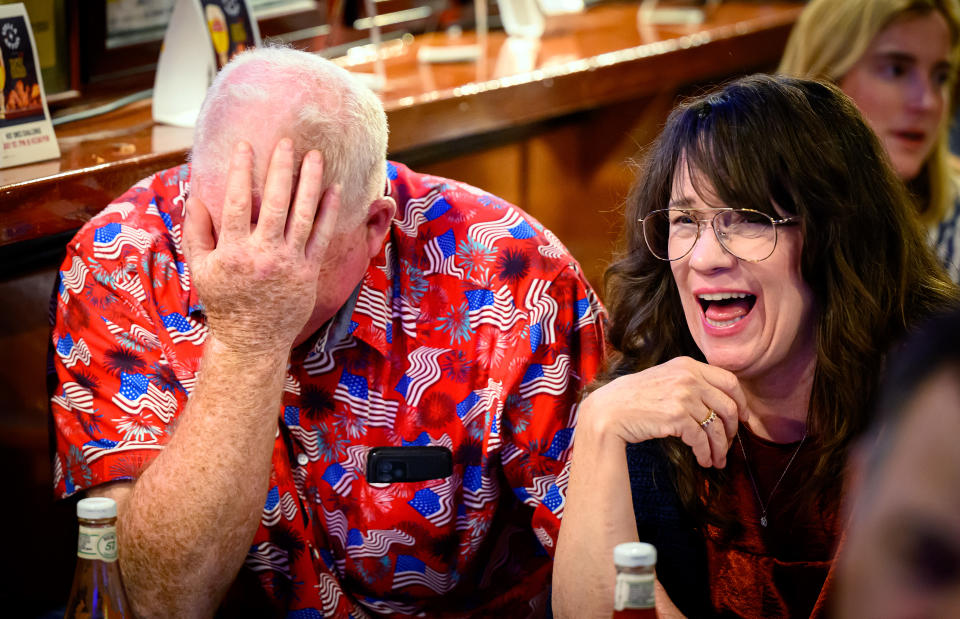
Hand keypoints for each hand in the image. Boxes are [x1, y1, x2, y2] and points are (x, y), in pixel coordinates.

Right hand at [183, 139, 340, 352]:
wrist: (253, 340)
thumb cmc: (224, 301)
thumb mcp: (201, 269)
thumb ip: (196, 232)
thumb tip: (195, 195)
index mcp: (233, 251)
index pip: (236, 201)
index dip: (240, 170)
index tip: (245, 145)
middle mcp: (263, 254)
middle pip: (275, 202)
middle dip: (281, 168)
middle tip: (287, 141)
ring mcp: (289, 263)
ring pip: (303, 215)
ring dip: (310, 182)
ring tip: (315, 156)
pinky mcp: (309, 272)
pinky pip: (322, 236)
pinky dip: (328, 212)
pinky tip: (333, 190)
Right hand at [583, 356, 747, 467]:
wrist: (609, 410)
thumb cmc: (635, 398)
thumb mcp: (665, 378)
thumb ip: (690, 382)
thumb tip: (719, 402)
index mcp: (688, 365)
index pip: (729, 381)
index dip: (741, 402)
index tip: (743, 417)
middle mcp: (688, 377)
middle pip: (728, 406)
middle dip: (733, 430)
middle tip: (729, 444)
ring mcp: (683, 396)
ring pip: (717, 427)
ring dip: (720, 448)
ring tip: (717, 460)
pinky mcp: (676, 416)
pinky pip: (701, 439)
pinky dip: (706, 453)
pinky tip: (704, 461)